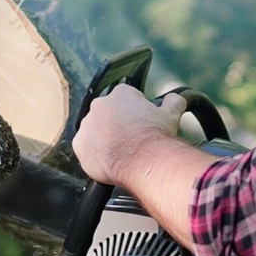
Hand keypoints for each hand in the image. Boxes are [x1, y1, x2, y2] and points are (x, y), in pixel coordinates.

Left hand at [72, 84, 187, 185]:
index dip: (135, 113)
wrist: (144, 162)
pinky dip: (94, 153)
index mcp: (121, 93)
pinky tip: (108, 160)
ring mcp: (87, 124)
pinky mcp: (79, 144)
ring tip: (121, 152)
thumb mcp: (170, 116)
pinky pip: (85, 148)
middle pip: (108, 114)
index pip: (126, 99)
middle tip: (130, 140)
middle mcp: (100, 105)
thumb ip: (173, 102)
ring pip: (95, 131)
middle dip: (117, 125)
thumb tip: (176, 98)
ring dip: (104, 139)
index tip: (140, 125)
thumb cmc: (156, 137)